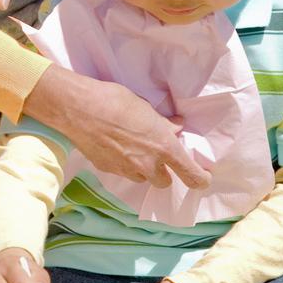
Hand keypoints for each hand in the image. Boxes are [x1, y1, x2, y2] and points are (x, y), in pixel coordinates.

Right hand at [25, 65, 209, 188]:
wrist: (79, 109)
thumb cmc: (115, 101)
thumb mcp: (145, 108)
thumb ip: (163, 124)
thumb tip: (176, 129)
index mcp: (164, 148)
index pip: (191, 175)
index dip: (200, 180)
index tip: (202, 178)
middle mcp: (148, 165)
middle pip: (164, 182)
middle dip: (163, 171)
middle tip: (156, 154)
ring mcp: (126, 170)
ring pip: (142, 178)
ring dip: (142, 169)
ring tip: (131, 148)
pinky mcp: (108, 170)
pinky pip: (122, 172)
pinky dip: (123, 163)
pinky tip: (113, 146)